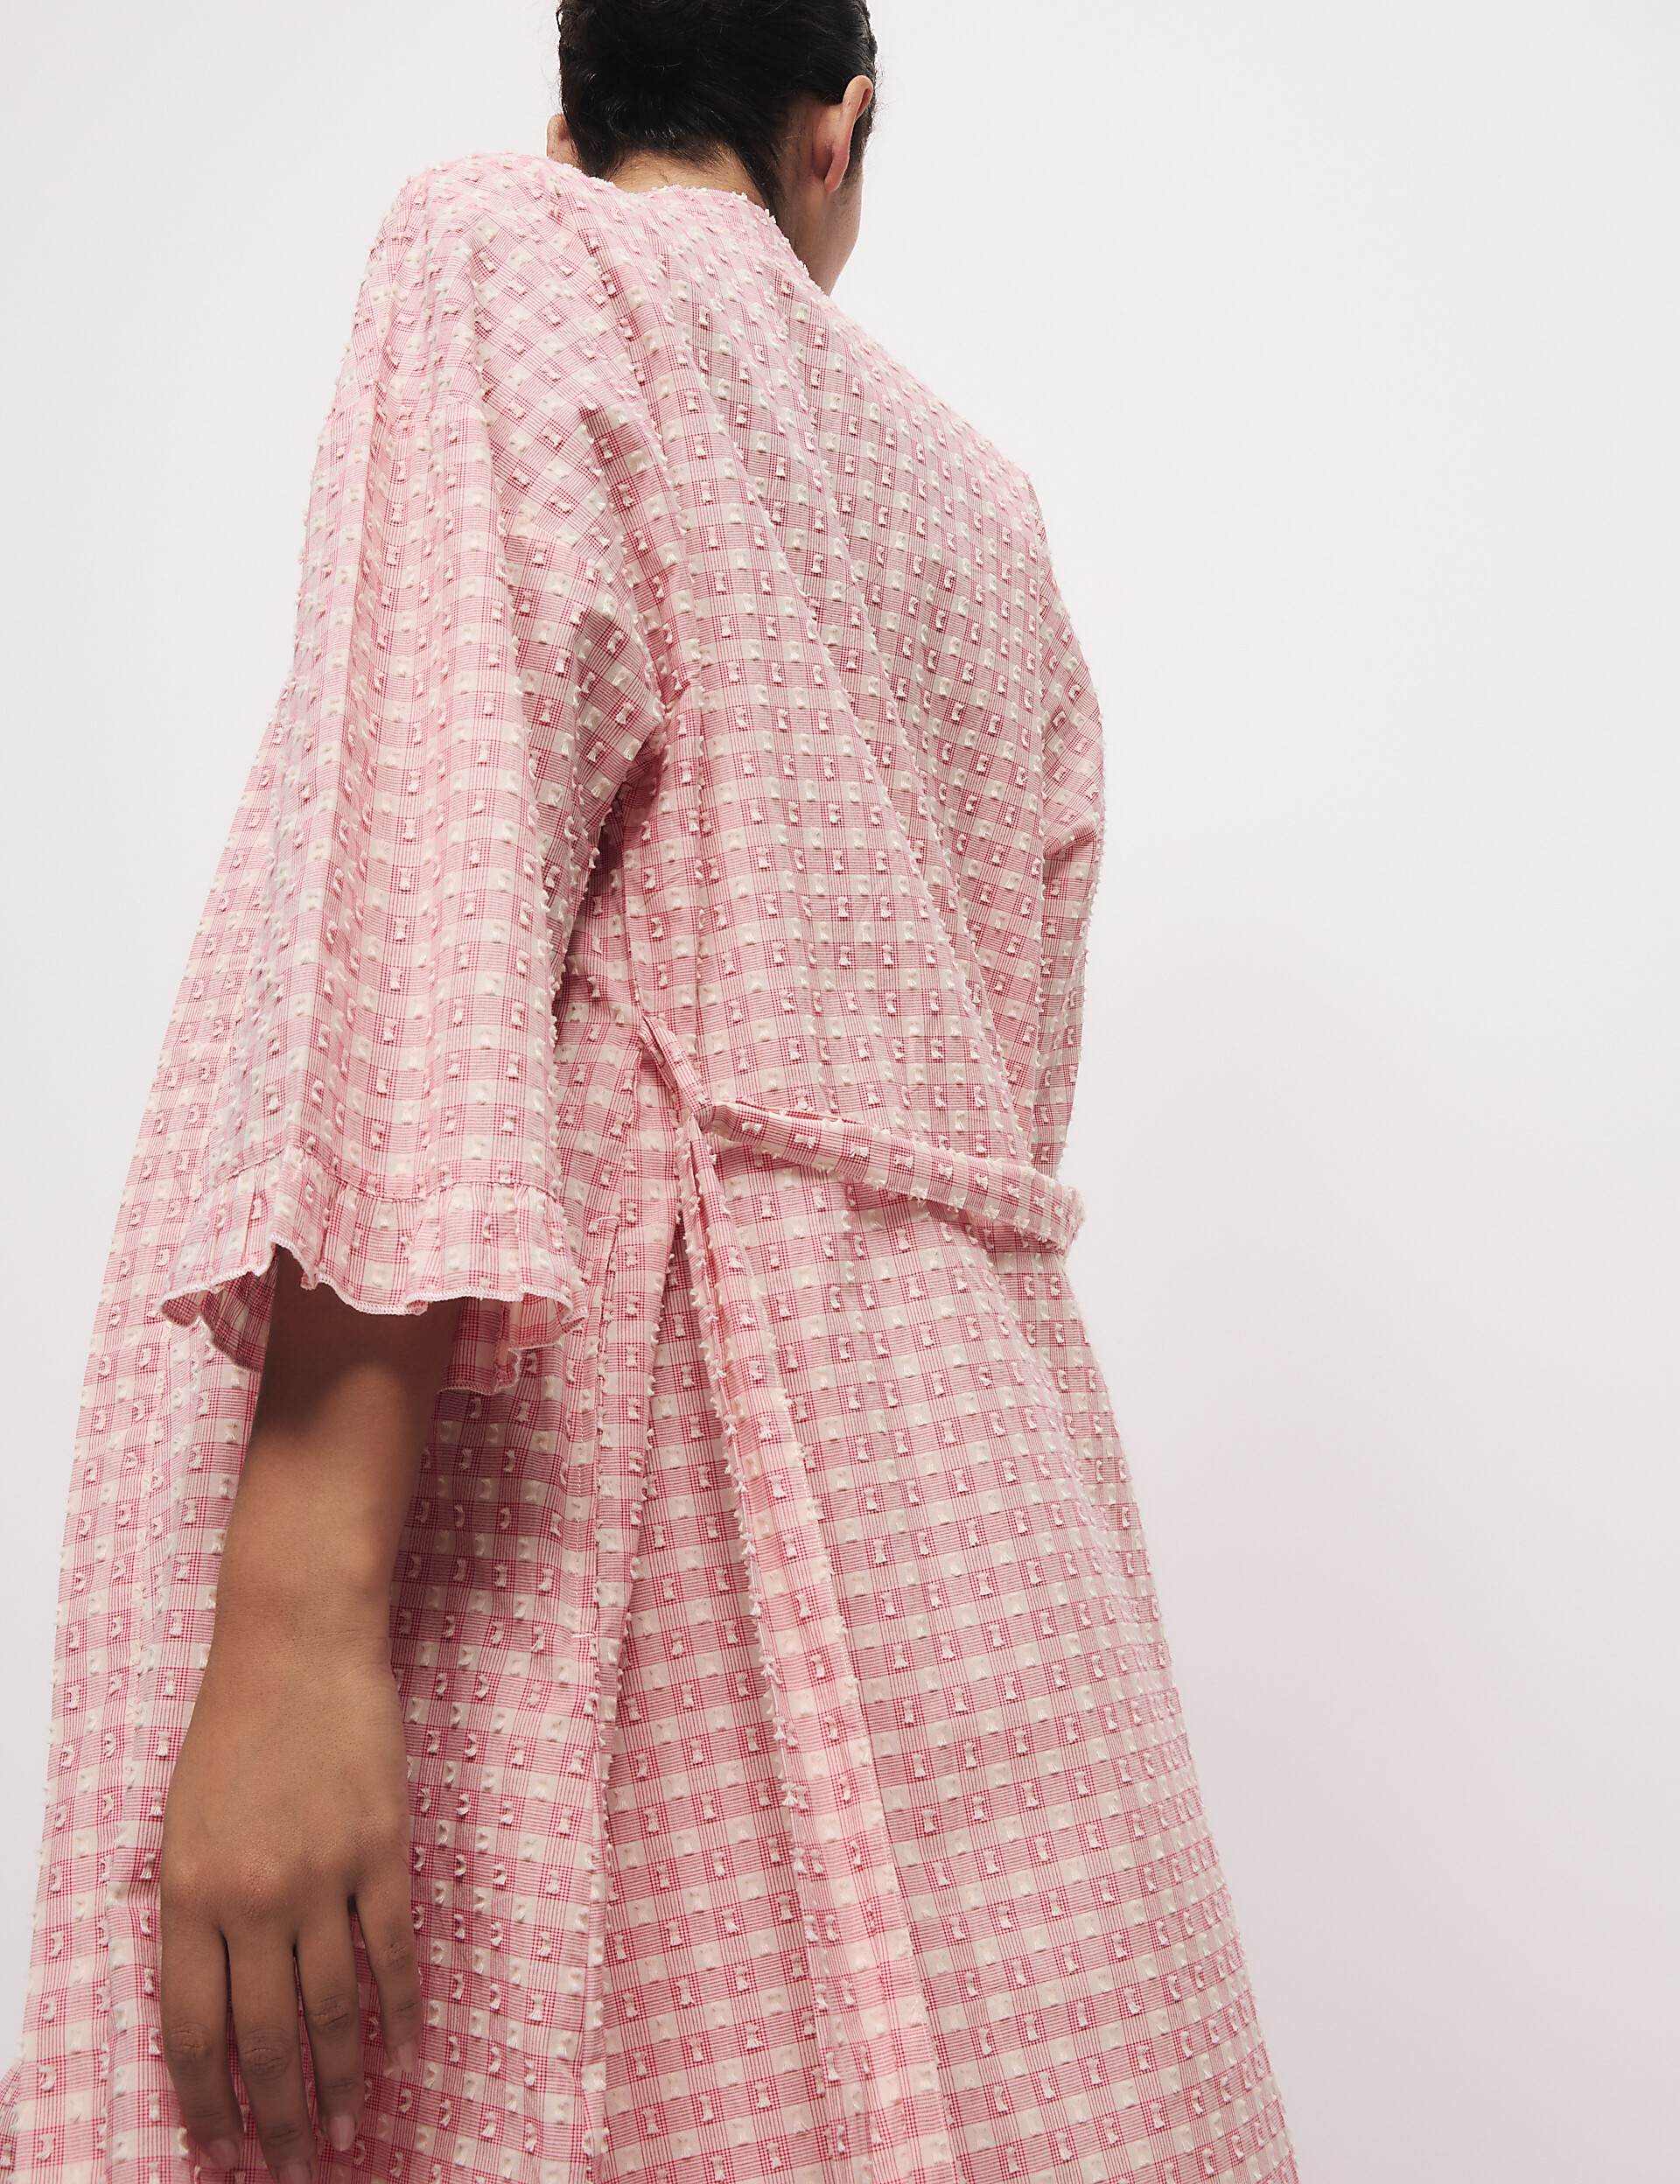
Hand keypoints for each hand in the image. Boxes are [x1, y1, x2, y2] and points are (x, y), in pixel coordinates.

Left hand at [159, 1606, 421, 2178]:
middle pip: (266, 2039)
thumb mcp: (179, 1824)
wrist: (297, 1643)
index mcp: (188, 1896)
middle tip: (295, 2167)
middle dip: (279, 2118)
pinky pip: (396, 1952)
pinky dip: (404, 2011)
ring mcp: (323, 1876)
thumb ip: (188, 1912)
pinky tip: (407, 2052)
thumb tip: (208, 2004)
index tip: (223, 2152)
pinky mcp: (384, 1850)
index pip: (192, 2031)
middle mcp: (252, 1899)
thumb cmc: (234, 1727)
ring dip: (340, 2083)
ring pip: (334, 2010)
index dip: (206, 2104)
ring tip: (347, 2132)